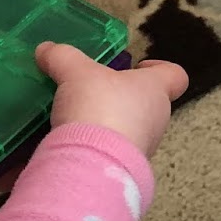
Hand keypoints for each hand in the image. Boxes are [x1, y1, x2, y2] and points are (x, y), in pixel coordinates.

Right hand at [38, 42, 188, 158]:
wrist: (93, 164)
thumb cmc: (99, 108)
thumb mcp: (75, 73)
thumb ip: (62, 57)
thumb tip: (46, 48)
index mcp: (154, 90)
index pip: (175, 75)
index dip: (160, 68)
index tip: (139, 66)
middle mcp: (155, 121)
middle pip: (147, 105)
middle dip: (122, 100)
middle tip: (93, 95)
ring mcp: (141, 150)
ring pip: (128, 132)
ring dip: (106, 127)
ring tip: (73, 123)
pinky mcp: (121, 171)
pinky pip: (108, 156)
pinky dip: (92, 151)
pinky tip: (67, 147)